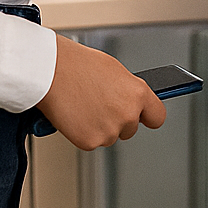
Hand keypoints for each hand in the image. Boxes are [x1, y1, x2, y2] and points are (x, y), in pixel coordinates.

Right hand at [35, 35, 165, 149]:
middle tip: (99, 104)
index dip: (148, 116)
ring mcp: (109, 131)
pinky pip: (91, 142)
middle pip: (131, 128)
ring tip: (83, 104)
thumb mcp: (114, 70)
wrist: (50, 71)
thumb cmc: (78, 65)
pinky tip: (74, 114)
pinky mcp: (90, 142)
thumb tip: (129, 99)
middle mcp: (128, 114)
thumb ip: (127, 90)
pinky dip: (82, 132)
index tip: (144, 115)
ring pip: (109, 136)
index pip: (157, 116)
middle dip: (117, 120)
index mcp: (138, 94)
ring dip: (99, 126)